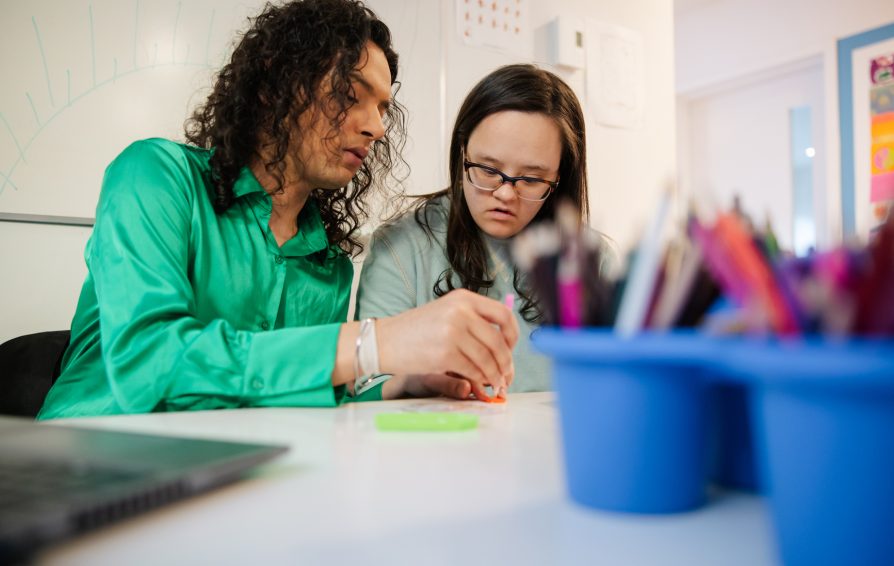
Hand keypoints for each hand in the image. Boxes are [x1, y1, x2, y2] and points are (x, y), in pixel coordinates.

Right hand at [376, 289, 517, 395]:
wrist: (384, 341)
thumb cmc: (416, 330)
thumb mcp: (446, 312)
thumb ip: (472, 320)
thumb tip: (504, 343)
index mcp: (463, 298)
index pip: (503, 314)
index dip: (513, 334)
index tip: (511, 348)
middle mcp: (461, 311)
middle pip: (498, 340)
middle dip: (507, 361)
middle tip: (508, 374)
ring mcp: (453, 332)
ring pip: (488, 358)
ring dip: (496, 374)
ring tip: (497, 382)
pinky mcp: (446, 354)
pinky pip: (474, 370)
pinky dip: (481, 379)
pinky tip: (481, 384)